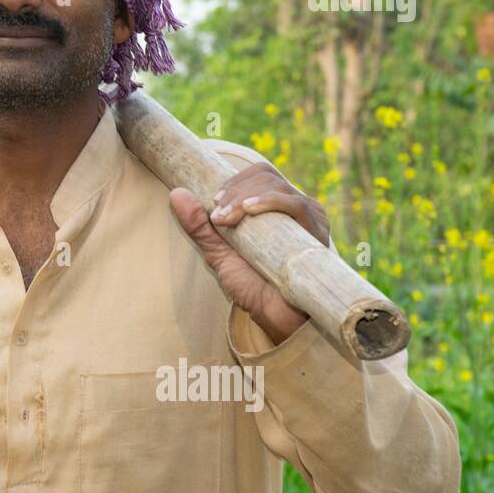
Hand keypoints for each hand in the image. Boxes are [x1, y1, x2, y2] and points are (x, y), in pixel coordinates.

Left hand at [168, 162, 330, 344]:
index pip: (259, 174)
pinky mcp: (318, 232)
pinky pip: (297, 205)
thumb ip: (198, 226)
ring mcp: (309, 218)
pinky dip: (270, 202)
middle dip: (235, 192)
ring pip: (278, 187)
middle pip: (266, 177)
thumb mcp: (218, 253)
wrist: (276, 318)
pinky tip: (250, 210)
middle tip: (217, 216)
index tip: (213, 201)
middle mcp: (294, 208)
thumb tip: (176, 193)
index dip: (234, 181)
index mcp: (274, 208)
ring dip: (245, 197)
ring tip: (227, 218)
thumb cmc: (251, 286)